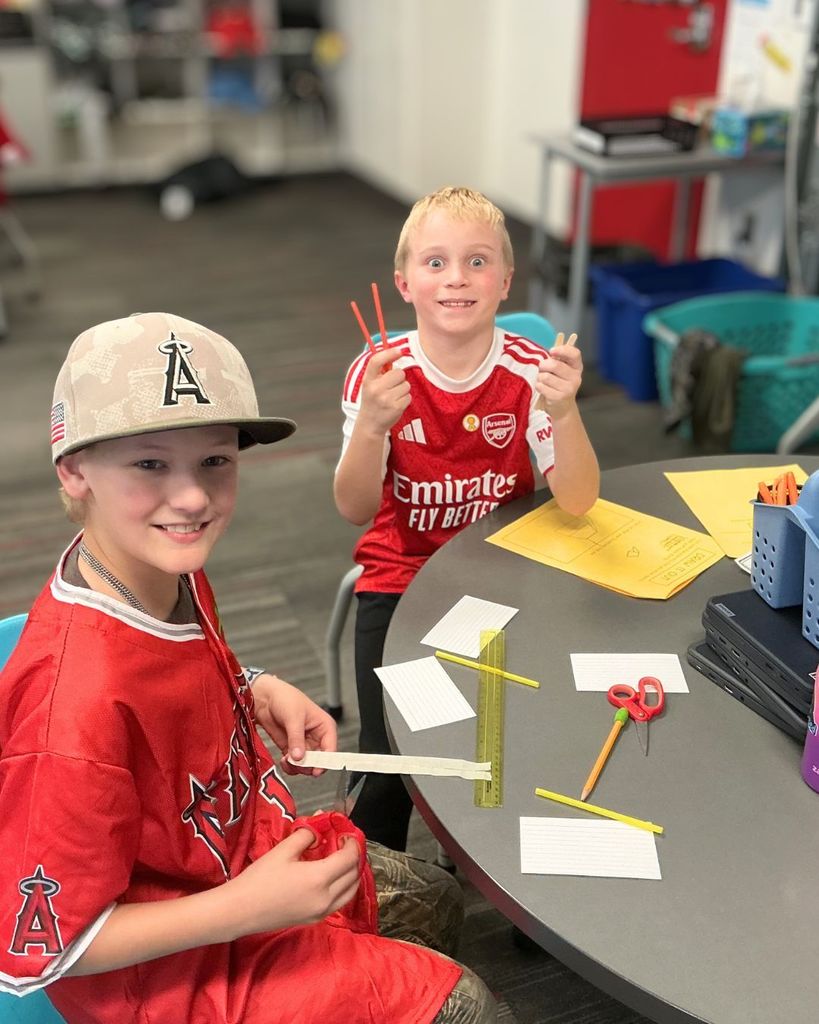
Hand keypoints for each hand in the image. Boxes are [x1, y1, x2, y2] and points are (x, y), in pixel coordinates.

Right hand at [227, 829, 360, 935]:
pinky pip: (340, 902)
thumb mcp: (283, 850)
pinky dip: (344, 888)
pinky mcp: (315, 920)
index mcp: (319, 879)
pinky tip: (332, 877)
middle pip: (354, 875)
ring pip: (350, 892)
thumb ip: (306, 836)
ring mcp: (322, 912)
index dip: (353, 843)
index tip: (347, 833)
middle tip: (344, 843)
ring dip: (352, 874)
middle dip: (354, 857)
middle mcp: (326, 898)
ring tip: (342, 859)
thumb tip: (318, 828)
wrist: (241, 910)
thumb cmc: (260, 878)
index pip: (349, 858)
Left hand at [252, 674, 336, 775]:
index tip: (316, 770)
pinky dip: (290, 766)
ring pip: (307, 764)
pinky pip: (295, 764)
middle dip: (308, 765)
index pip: (331, 748)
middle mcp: (316, 737)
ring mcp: (303, 744)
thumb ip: (296, 739)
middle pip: (319, 760)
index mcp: (324, 726)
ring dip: (297, 767)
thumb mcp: (293, 717)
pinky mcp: (291, 748)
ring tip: (288, 760)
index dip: (325, 761)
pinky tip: (284, 760)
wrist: (265, 698)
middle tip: (298, 763)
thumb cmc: (285, 698)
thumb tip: (299, 757)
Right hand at [356, 345, 410, 435]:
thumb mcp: (370, 385)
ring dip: (402, 390)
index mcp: (368, 380)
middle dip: (398, 378)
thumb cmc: (372, 401)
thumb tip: (396, 353)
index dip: (389, 353)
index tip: (399, 350)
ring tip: (392, 397)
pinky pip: (409, 396)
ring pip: (406, 385)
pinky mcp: (396, 407)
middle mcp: (375, 389)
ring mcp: (386, 399)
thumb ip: (380, 372)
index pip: (376, 361)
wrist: (370, 424)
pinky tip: (395, 404)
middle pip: (399, 373)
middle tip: (391, 387)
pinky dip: (405, 400)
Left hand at [536, 335, 582, 420]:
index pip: (574, 354)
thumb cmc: (559, 384)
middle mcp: (575, 377)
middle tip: (542, 368)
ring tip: (543, 381)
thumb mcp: (562, 371)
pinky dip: (539, 386)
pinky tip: (543, 389)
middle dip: (543, 365)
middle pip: (555, 365)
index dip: (562, 350)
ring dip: (540, 378)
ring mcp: (569, 388)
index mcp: (577, 367)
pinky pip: (541, 386)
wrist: (562, 407)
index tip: (552, 351)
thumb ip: (558, 360)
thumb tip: (549, 352)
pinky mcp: (559, 397)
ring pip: (545, 376)